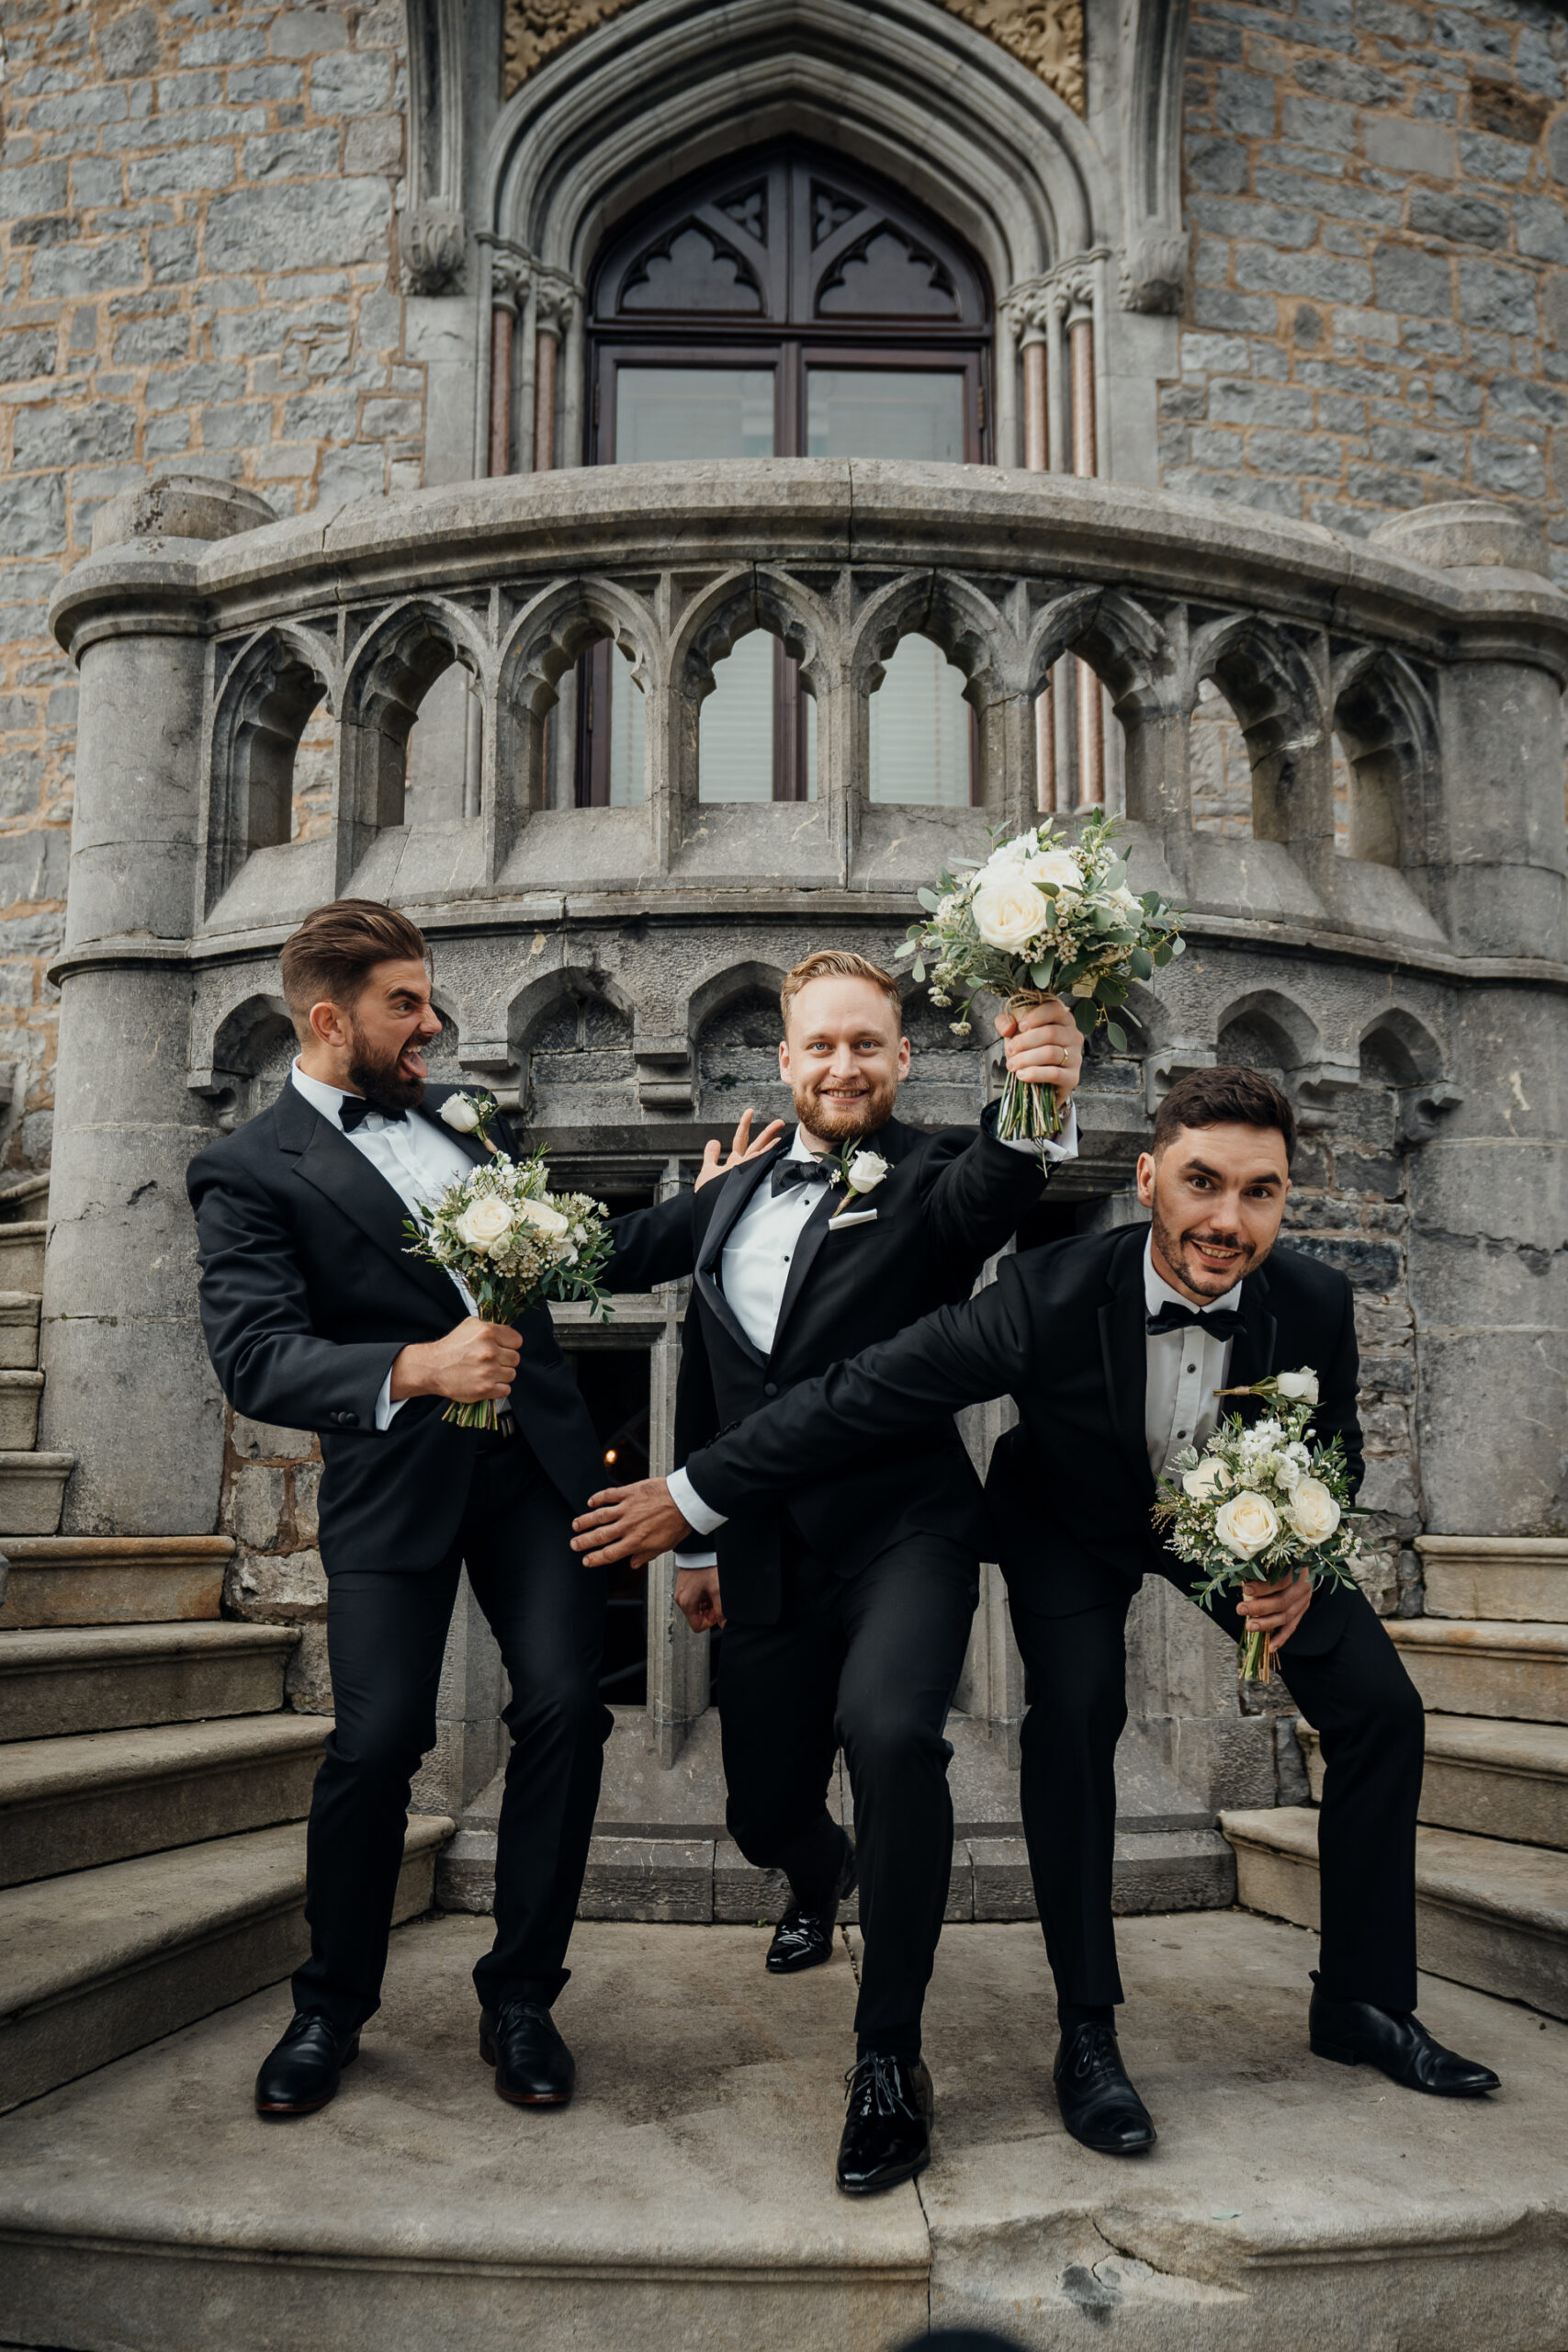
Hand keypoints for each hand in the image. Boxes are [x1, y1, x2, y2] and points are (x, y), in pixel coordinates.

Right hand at [389, 1316, 520, 1404]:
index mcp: (487, 1333)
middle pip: (515, 1358)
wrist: (433, 1368)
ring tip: (487, 1372)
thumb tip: (507, 1333)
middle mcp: (489, 1352)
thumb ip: (491, 1326)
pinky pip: (506, 1390)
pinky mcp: (485, 1389)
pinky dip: (498, 1388)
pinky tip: (487, 1382)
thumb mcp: (470, 1325)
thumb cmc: (451, 1347)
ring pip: (511, 1374)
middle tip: (492, 1361)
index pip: (517, 1340)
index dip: (509, 1344)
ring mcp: (488, 1371)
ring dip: (501, 1375)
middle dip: (505, 1360)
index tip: (503, 1348)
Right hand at [572, 1477, 690, 1567]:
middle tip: (573, 1544)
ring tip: (575, 1525)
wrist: (685, 1501)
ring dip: (585, 1521)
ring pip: (599, 1516)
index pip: (609, 1554)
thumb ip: (646, 1555)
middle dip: (583, 1541)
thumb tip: (634, 1564)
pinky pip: (608, 1495)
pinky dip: (597, 1498)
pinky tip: (590, 1502)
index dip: (595, 1559)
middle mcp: (628, 1526)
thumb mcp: (663, 1546)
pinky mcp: (629, 1492)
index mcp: (636, 1542)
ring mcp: (627, 1508)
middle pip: (599, 1536)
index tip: (586, 1561)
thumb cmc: (678, 1523)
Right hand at [675, 1565, 724, 1630]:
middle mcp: (681, 1599)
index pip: (697, 1626)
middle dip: (709, 1612)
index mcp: (686, 1603)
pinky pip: (694, 1599)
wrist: (699, 1550)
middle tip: (717, 1600)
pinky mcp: (684, 1587)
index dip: (710, 1621)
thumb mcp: (717, 1590)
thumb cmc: (705, 1566)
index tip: (717, 1612)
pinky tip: (709, 1587)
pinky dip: (703, 1597)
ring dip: (707, 1604)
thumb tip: (724, 1624)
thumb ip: (721, 1610)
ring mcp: (682, 1593)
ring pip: (696, 1608)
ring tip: (713, 1591)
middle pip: (696, 1617)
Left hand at [695, 1109, 785, 1190]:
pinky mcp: (745, 1175)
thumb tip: (714, 1141)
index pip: (741, 1138)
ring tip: (781, 1132)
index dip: (745, 1124)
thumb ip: (710, 1155)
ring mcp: (746, 1169)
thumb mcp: (707, 1170)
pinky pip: (754, 1162)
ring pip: (760, 1152)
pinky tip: (769, 1149)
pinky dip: (761, 1156)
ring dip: (770, 1142)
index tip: (750, 1111)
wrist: (710, 1208)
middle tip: (779, 1122)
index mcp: (735, 1161)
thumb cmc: (709, 1195)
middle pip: (757, 1144)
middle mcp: (743, 1164)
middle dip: (768, 1132)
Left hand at [994, 995, 1082, 1106]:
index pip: (1054, 1009)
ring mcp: (1076, 1057)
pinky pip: (1054, 1074)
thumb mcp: (1014, 1031)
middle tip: (1010, 1050)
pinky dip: (1034, 1074)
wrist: (1038, 1080)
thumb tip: (1008, 1028)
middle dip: (1024, 1042)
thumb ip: (1005, 1021)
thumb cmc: (1028, 1049)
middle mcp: (1073, 1036)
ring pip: (1051, 1053)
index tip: (1020, 1027)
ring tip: (1012, 1065)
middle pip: (1050, 1033)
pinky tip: (1022, 1074)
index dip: (1035, 1017)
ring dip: (1026, 1059)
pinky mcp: (1073, 1077)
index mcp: (1063, 1019)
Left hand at [1239, 1568, 1313, 1653]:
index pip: (1281, 1581)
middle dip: (1259, 1608)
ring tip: (1249, 1626)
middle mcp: (1303, 1587)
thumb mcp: (1273, 1560)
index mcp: (1296, 1570)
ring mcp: (1304, 1601)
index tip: (1246, 1589)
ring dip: (1266, 1624)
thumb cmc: (1280, 1561)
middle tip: (1240, 1610)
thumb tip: (1238, 1576)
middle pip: (1282, 1601)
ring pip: (1286, 1616)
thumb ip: (1259, 1568)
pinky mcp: (1301, 1612)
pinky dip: (1280, 1639)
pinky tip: (1270, 1647)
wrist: (1303, 1567)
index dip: (1263, 1587)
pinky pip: (1291, 1627)